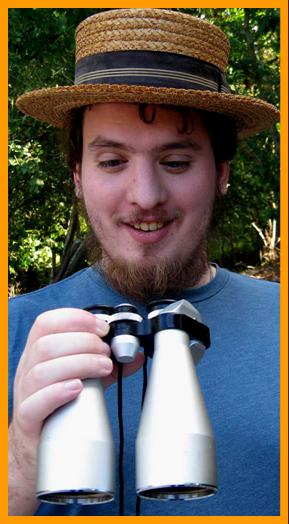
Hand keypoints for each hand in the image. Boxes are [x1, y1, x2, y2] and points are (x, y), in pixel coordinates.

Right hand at [9, 307, 143, 514]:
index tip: (102, 328)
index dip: (76, 319)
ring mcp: (24, 394)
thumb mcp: (84, 377)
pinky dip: (57, 392)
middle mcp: (27, 369)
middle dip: (84, 343)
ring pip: (41, 370)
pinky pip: (34, 403)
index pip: (47, 322)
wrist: (35, 447)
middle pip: (47, 344)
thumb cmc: (59, 406)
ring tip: (104, 368)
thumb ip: (107, 364)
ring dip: (78, 363)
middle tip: (107, 353)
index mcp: (38, 352)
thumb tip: (135, 353)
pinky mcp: (27, 420)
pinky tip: (78, 388)